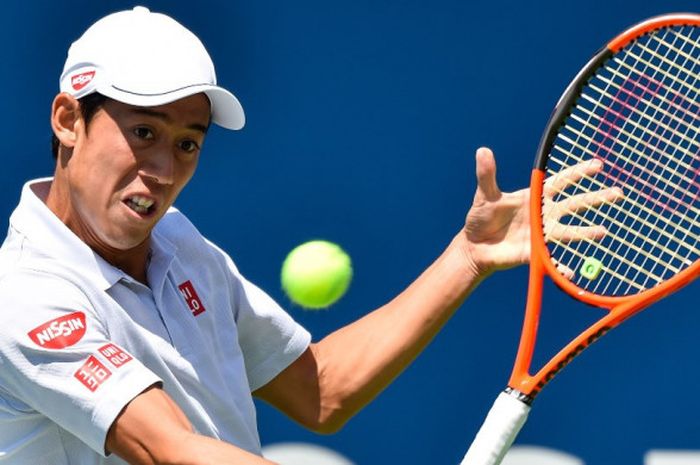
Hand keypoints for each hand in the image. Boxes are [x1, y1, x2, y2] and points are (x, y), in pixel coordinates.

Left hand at [460, 148, 622, 277]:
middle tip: (618, 193)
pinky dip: (562, 267)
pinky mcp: (535, 253)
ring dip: (585, 232)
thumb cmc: (480, 218)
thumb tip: (482, 151)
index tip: (597, 165)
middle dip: (596, 199)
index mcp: (534, 197)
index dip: (578, 173)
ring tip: (603, 231)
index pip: (561, 182)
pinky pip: (551, 260)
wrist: (474, 246)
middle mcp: (543, 215)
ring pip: (569, 232)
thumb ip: (487, 175)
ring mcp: (541, 234)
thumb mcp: (484, 195)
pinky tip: (571, 271)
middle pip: (574, 205)